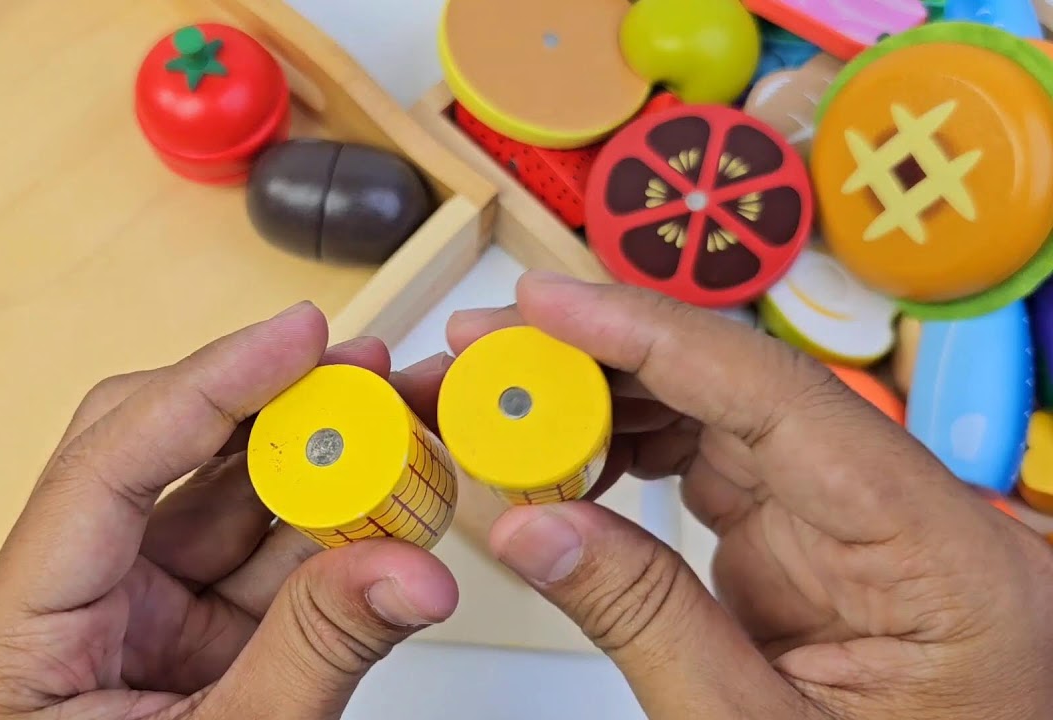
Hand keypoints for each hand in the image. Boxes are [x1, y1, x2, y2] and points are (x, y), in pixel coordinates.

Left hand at [0, 303, 457, 719]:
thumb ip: (317, 655)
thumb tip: (413, 571)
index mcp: (12, 646)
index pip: (104, 468)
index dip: (208, 386)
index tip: (294, 338)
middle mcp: (58, 616)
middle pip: (156, 463)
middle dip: (265, 411)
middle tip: (358, 374)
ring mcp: (120, 628)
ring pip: (218, 508)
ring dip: (310, 466)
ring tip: (394, 434)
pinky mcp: (175, 645)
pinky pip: (252, 564)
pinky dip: (321, 533)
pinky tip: (380, 506)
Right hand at [448, 272, 1052, 718]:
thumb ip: (643, 620)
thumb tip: (528, 526)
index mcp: (944, 557)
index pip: (783, 399)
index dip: (652, 335)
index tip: (549, 304)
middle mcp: (911, 512)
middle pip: (743, 388)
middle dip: (605, 356)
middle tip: (493, 346)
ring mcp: (863, 521)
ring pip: (723, 414)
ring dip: (609, 397)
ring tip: (509, 395)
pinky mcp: (819, 539)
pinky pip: (719, 463)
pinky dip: (634, 449)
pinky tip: (567, 448)